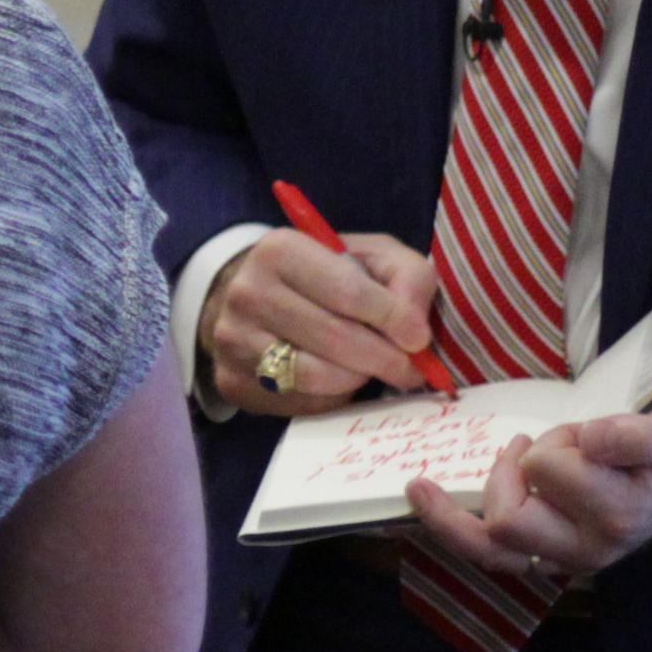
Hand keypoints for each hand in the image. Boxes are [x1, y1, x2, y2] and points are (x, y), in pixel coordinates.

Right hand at [200, 229, 439, 414]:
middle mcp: (247, 291)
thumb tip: (414, 329)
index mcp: (280, 249)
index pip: (348, 291)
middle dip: (385, 359)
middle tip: (410, 370)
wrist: (257, 298)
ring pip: (316, 376)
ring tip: (370, 369)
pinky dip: (330, 397)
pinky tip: (336, 380)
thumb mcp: (372, 257)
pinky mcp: (232, 380)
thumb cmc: (327, 276)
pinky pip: (299, 402)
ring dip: (358, 379)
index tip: (418, 337)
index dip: (394, 318)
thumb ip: (407, 278)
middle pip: (335, 338)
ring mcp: (232, 339)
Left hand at [405, 383, 651, 581]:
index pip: (547, 473)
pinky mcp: (549, 556)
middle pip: (509, 519)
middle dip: (521, 466)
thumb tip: (592, 442)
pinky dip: (450, 524)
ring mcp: (566, 558)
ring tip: (512, 450)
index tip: (588, 430)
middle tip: (560, 440)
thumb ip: (641, 435)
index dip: (558, 441)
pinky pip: (487, 552)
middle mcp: (590, 550)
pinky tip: (422, 492)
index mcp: (619, 516)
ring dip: (486, 490)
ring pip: (489, 545)